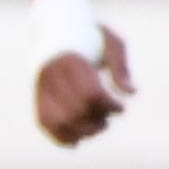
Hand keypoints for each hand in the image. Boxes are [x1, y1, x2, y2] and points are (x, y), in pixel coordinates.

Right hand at [32, 27, 134, 145]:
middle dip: (98, 121)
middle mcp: (51, 74)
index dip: (109, 107)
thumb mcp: (112, 43)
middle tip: (108, 117)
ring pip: (59, 122)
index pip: (91, 94)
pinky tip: (78, 140)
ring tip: (96, 127)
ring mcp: (41, 87)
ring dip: (82, 132)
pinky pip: (45, 124)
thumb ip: (121, 68)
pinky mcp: (37, 98)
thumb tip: (131, 93)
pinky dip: (61, 137)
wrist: (57, 28)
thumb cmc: (91, 36)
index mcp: (71, 59)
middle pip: (76, 111)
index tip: (120, 109)